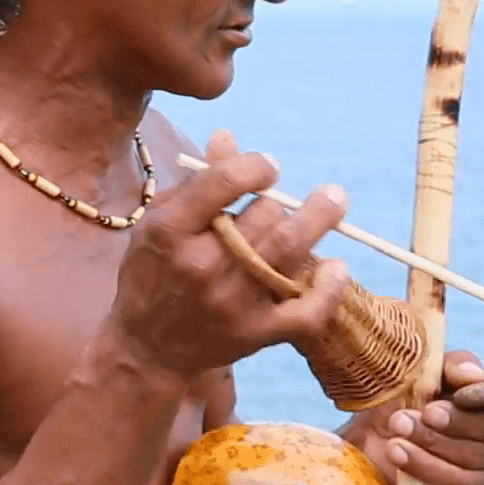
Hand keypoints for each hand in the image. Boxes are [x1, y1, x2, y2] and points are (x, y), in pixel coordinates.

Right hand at [108, 130, 350, 379]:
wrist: (147, 347)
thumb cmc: (153, 273)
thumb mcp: (160, 223)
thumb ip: (196, 184)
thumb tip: (228, 137)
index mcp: (170, 231)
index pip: (225, 182)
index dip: (256, 166)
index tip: (267, 166)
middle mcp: (201, 265)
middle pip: (265, 214)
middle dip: (278, 201)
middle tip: (280, 203)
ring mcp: (231, 302)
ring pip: (290, 249)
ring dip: (319, 220)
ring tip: (334, 201)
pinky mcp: (255, 333)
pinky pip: (306, 312)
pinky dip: (328, 288)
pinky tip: (336, 267)